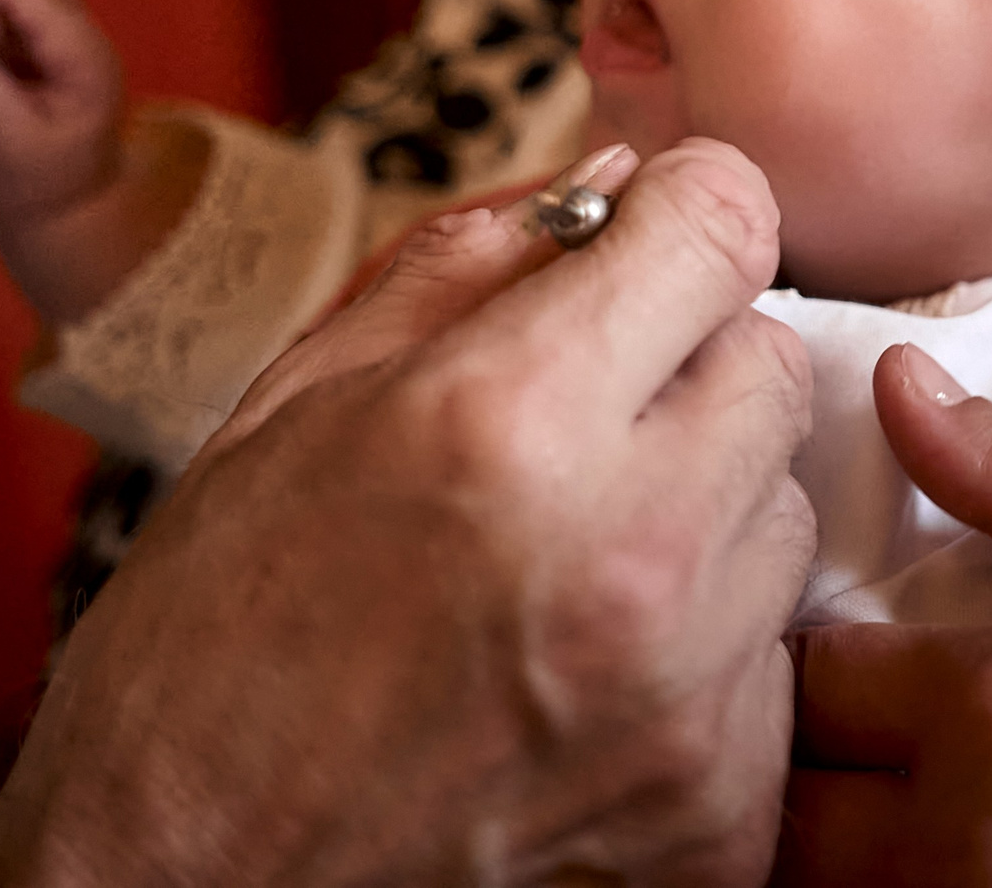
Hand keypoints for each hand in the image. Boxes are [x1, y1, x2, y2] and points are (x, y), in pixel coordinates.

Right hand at [0, 139, 817, 887]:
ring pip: (780, 512)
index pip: (725, 223)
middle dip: (688, 362)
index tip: (646, 242)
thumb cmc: (212, 639)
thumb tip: (611, 182)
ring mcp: (685, 694)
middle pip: (770, 363)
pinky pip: (772, 660)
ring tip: (564, 559)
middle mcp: (627, 549)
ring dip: (699, 507)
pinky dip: (699, 649)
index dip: (684, 212)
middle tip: (579, 418)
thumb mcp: (295, 403)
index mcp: (507, 417)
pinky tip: (579, 669)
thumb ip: (468, 265)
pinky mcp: (716, 809)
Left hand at [777, 345, 991, 887]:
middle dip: (796, 759)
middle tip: (845, 732)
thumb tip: (899, 384)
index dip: (803, 652)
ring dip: (828, 844)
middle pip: (781, 804)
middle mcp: (974, 841)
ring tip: (878, 798)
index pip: (805, 671)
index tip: (840, 644)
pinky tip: (946, 856)